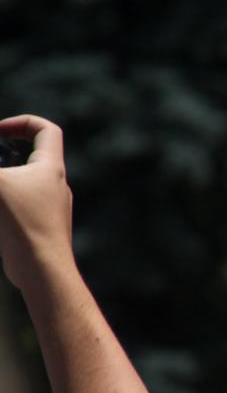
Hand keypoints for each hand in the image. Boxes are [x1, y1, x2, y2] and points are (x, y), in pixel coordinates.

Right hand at [0, 115, 73, 288]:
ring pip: (23, 183)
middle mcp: (56, 185)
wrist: (43, 270)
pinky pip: (20, 205)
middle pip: (32, 156)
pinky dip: (4, 201)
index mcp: (51, 168)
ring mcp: (50, 207)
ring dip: (3, 180)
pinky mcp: (41, 226)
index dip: (21, 123)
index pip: (46, 130)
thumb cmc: (23, 225)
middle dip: (4, 154)